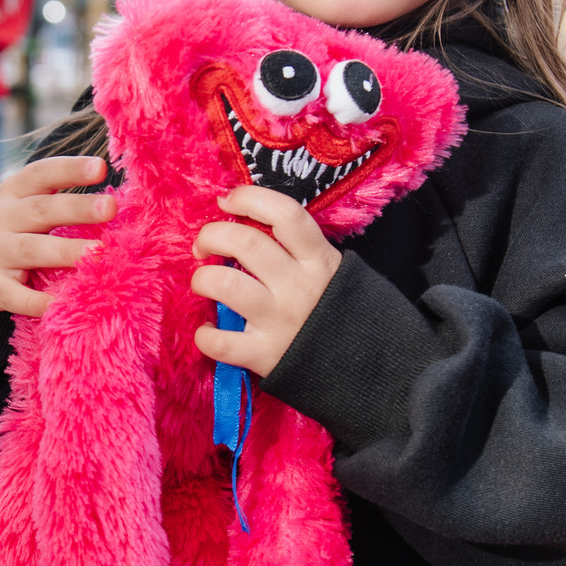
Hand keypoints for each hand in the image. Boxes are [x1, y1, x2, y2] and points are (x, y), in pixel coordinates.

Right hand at [0, 155, 115, 316]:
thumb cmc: (19, 230)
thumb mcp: (31, 206)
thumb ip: (64, 202)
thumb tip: (118, 203)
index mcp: (15, 192)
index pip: (42, 174)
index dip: (69, 169)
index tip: (100, 167)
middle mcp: (3, 218)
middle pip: (40, 209)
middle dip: (76, 207)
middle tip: (111, 207)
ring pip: (31, 249)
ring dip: (65, 251)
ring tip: (98, 254)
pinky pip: (14, 295)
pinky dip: (36, 301)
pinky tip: (60, 304)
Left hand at [192, 187, 341, 375]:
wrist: (363, 367)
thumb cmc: (333, 311)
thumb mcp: (330, 271)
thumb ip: (297, 248)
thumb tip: (246, 220)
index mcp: (318, 260)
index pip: (285, 214)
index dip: (250, 198)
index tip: (227, 200)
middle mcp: (298, 286)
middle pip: (246, 242)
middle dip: (212, 235)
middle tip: (202, 246)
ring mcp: (280, 320)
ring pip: (225, 284)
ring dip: (202, 278)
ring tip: (203, 283)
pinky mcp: (265, 355)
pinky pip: (221, 342)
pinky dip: (205, 335)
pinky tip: (209, 330)